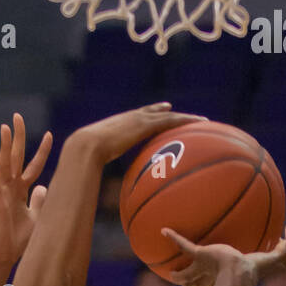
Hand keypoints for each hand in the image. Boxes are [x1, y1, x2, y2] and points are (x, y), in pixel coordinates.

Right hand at [0, 114, 51, 268]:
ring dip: (4, 147)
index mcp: (21, 191)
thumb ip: (39, 202)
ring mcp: (3, 195)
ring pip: (4, 166)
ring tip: (5, 127)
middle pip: (16, 158)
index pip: (33, 167)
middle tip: (17, 116)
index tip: (50, 134)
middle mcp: (11, 189)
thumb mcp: (36, 218)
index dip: (42, 151)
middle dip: (18, 137)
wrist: (5, 256)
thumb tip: (44, 188)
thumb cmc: (19, 241)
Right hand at [72, 103, 206, 166]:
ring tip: (200, 121)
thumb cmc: (85, 155)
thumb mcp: (94, 159)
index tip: (158, 110)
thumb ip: (98, 164)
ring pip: (168, 116)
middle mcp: (132, 117)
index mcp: (120, 123)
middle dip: (164, 110)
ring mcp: (140, 119)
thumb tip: (92, 177)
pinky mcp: (146, 125)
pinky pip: (172, 121)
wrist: (87, 145)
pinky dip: (186, 122)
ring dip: (185, 118)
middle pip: (154, 111)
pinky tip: (199, 124)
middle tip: (172, 108)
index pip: (138, 115)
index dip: (149, 112)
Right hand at [162, 230, 285, 285]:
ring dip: (176, 275)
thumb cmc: (252, 270)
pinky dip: (174, 237)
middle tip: (179, 280)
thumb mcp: (267, 260)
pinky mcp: (198, 254)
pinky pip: (184, 245)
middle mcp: (207, 275)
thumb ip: (278, 252)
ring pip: (184, 274)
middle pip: (193, 283)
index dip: (203, 284)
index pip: (209, 283)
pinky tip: (164, 230)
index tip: (202, 284)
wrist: (239, 271)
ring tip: (167, 272)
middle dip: (186, 283)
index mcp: (219, 278)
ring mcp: (201, 265)